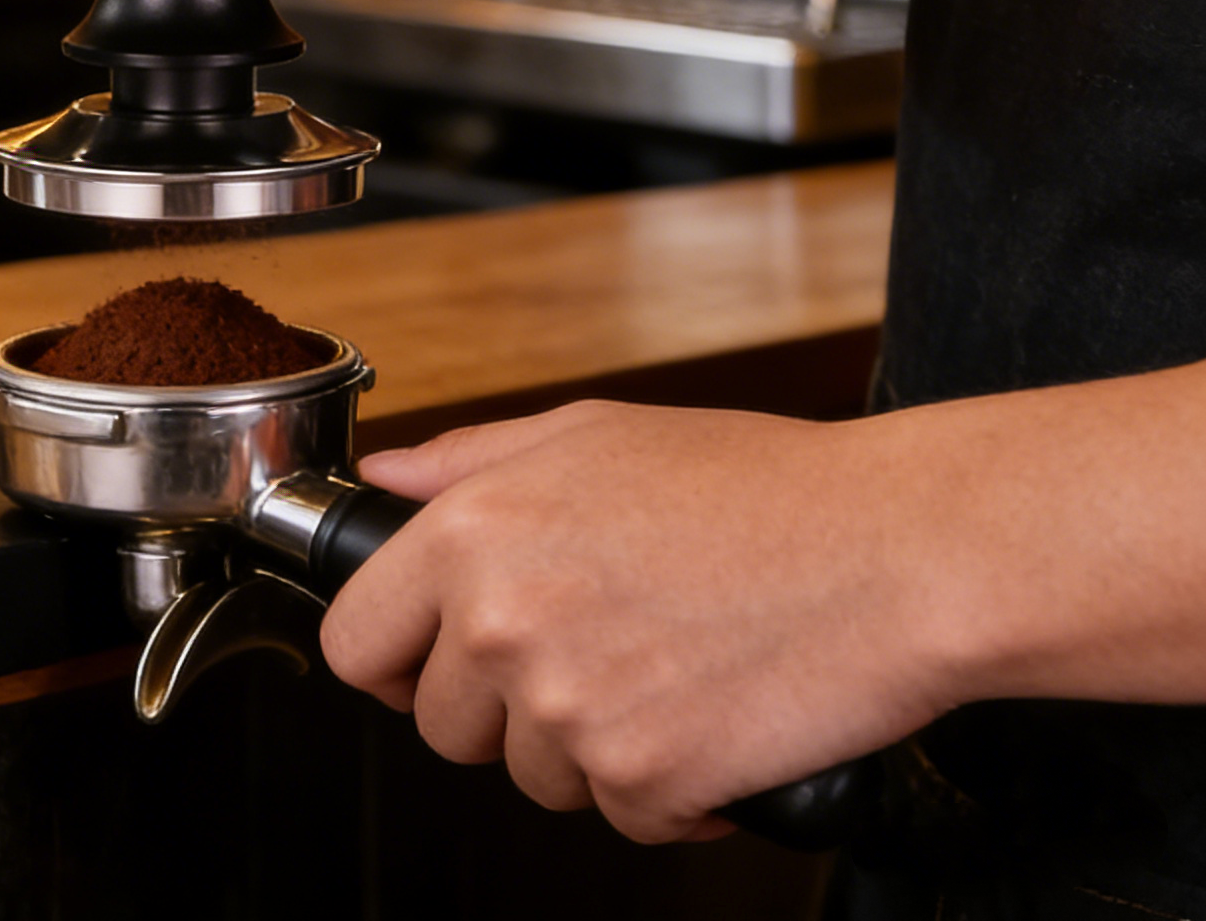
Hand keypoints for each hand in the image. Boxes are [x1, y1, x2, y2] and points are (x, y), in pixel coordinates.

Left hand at [320, 401, 957, 842]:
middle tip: (583, 649)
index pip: (356, 640)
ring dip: (582, 745)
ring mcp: (571, 710)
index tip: (420, 661)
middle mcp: (505, 624)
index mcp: (474, 532)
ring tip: (658, 666)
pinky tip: (704, 714)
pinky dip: (659, 787)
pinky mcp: (644, 781)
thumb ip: (470, 461)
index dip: (388, 656)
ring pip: (528, 776)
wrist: (893, 552)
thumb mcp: (591, 433)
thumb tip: (388, 481)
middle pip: (440, 724)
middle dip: (498, 703)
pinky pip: (616, 814)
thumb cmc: (755, 484)